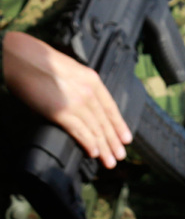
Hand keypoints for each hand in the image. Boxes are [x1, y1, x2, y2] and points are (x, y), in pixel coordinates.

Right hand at [3, 31, 129, 167]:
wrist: (24, 58)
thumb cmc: (41, 63)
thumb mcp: (71, 71)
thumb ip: (80, 87)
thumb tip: (82, 105)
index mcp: (93, 80)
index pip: (111, 107)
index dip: (119, 125)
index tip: (125, 138)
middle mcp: (89, 92)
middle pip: (105, 121)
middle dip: (113, 140)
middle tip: (120, 155)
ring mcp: (77, 102)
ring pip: (95, 129)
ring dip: (104, 147)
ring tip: (110, 160)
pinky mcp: (61, 111)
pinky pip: (79, 130)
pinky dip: (88, 143)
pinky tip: (93, 153)